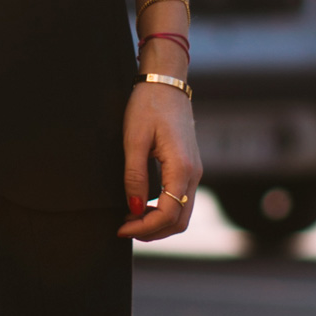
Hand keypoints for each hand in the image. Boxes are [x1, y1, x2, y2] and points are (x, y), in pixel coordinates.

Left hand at [119, 79, 200, 241]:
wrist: (166, 83)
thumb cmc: (148, 106)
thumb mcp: (133, 140)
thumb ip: (134, 177)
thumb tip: (134, 209)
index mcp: (181, 167)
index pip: (168, 213)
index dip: (145, 227)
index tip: (121, 228)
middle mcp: (194, 174)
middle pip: (180, 221)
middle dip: (153, 231)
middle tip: (125, 228)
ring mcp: (194, 171)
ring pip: (183, 213)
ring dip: (158, 223)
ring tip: (131, 219)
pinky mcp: (189, 168)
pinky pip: (181, 200)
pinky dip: (164, 211)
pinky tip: (143, 206)